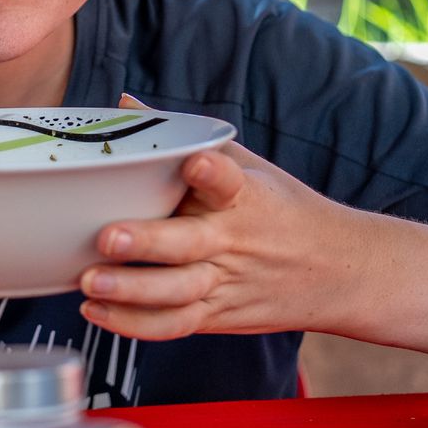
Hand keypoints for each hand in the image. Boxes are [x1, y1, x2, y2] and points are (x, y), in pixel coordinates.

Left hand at [79, 143, 358, 340]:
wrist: (338, 271)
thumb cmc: (280, 209)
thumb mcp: (247, 165)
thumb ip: (184, 137)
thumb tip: (126, 103)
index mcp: (244, 195)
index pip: (230, 179)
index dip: (212, 170)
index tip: (194, 161)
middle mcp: (234, 240)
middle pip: (190, 243)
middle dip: (148, 242)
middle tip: (109, 238)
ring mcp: (225, 281)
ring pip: (178, 292)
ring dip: (132, 291)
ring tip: (90, 283)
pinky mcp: (218, 315)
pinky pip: (175, 324)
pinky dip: (135, 325)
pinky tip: (97, 312)